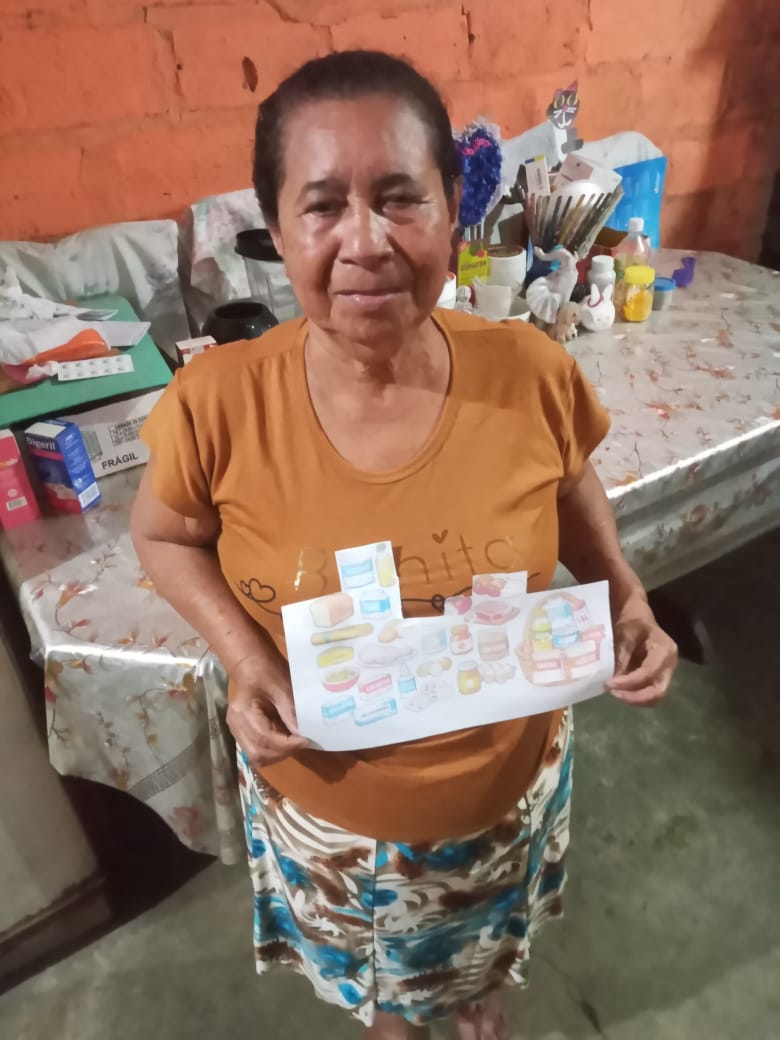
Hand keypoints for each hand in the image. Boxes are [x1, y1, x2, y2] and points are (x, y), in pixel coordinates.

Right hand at [226, 651, 308, 767]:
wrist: (251, 663)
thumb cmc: (267, 670)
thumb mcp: (282, 686)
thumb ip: (291, 712)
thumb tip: (303, 735)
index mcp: (242, 711)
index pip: (264, 738)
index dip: (286, 744)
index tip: (306, 740)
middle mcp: (235, 725)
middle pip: (258, 752)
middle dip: (283, 752)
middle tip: (302, 742)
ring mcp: (236, 730)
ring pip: (257, 756)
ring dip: (278, 754)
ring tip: (294, 742)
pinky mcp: (242, 733)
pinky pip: (257, 751)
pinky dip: (273, 751)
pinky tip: (285, 741)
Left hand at [607, 597, 677, 706]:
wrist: (639, 618)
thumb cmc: (633, 622)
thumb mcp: (625, 634)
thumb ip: (621, 656)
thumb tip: (614, 679)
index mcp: (665, 649)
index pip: (650, 672)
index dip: (630, 682)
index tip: (610, 684)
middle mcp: (670, 664)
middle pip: (659, 691)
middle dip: (635, 697)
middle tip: (613, 693)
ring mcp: (666, 673)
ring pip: (655, 697)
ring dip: (634, 699)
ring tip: (615, 692)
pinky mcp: (659, 678)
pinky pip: (650, 694)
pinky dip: (635, 696)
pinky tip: (620, 691)